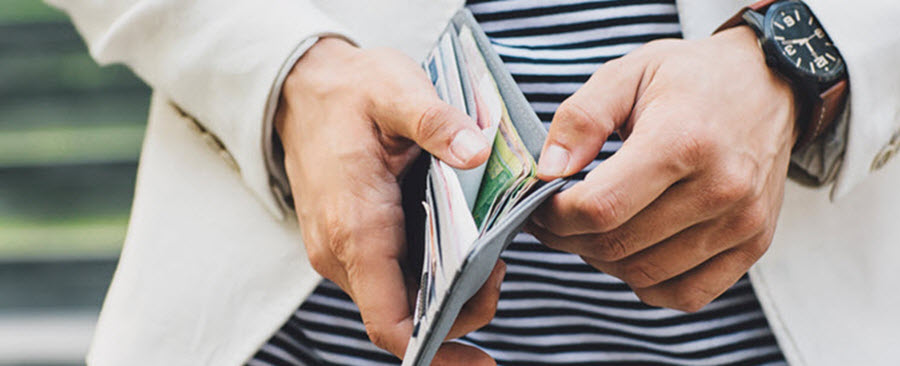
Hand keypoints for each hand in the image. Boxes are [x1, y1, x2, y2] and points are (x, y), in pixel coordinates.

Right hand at [277, 37, 503, 363]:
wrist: (300, 88)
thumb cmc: (348, 92)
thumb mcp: (394, 89)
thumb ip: (434, 120)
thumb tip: (476, 153)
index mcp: (355, 226)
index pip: (390, 322)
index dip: (437, 350)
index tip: (481, 362)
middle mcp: (341, 251)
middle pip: (403, 319)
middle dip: (458, 313)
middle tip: (500, 270)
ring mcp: (341, 251)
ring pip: (398, 300)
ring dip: (445, 295)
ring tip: (488, 258)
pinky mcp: (348, 242)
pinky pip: (391, 278)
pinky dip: (429, 277)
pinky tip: (460, 249)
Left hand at [527, 26, 796, 311]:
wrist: (768, 83)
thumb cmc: (691, 77)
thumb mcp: (627, 73)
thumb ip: (580, 119)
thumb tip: (547, 170)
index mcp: (683, 140)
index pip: (601, 207)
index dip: (555, 215)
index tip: (539, 203)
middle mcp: (720, 187)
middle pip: (617, 246)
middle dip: (568, 238)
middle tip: (551, 218)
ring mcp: (741, 222)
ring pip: (644, 275)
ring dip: (601, 261)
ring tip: (588, 229)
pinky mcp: (753, 245)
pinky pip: (686, 294)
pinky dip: (647, 284)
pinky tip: (632, 251)